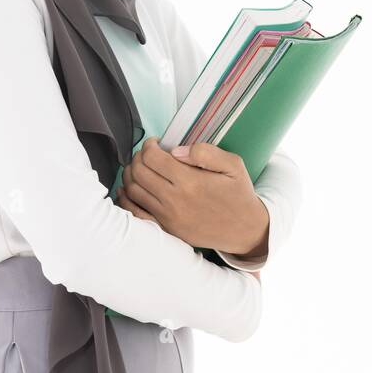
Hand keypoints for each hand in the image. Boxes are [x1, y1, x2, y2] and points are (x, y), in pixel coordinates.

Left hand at [115, 138, 268, 257]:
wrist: (245, 230)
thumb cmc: (239, 195)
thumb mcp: (233, 165)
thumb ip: (205, 152)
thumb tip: (177, 150)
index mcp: (190, 181)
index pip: (153, 157)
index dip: (149, 145)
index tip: (156, 142)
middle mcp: (175, 200)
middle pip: (139, 171)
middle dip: (139, 157)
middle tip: (148, 153)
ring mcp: (168, 217)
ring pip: (133, 190)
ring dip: (131, 174)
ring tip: (141, 167)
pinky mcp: (166, 229)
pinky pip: (135, 212)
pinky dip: (127, 198)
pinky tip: (130, 189)